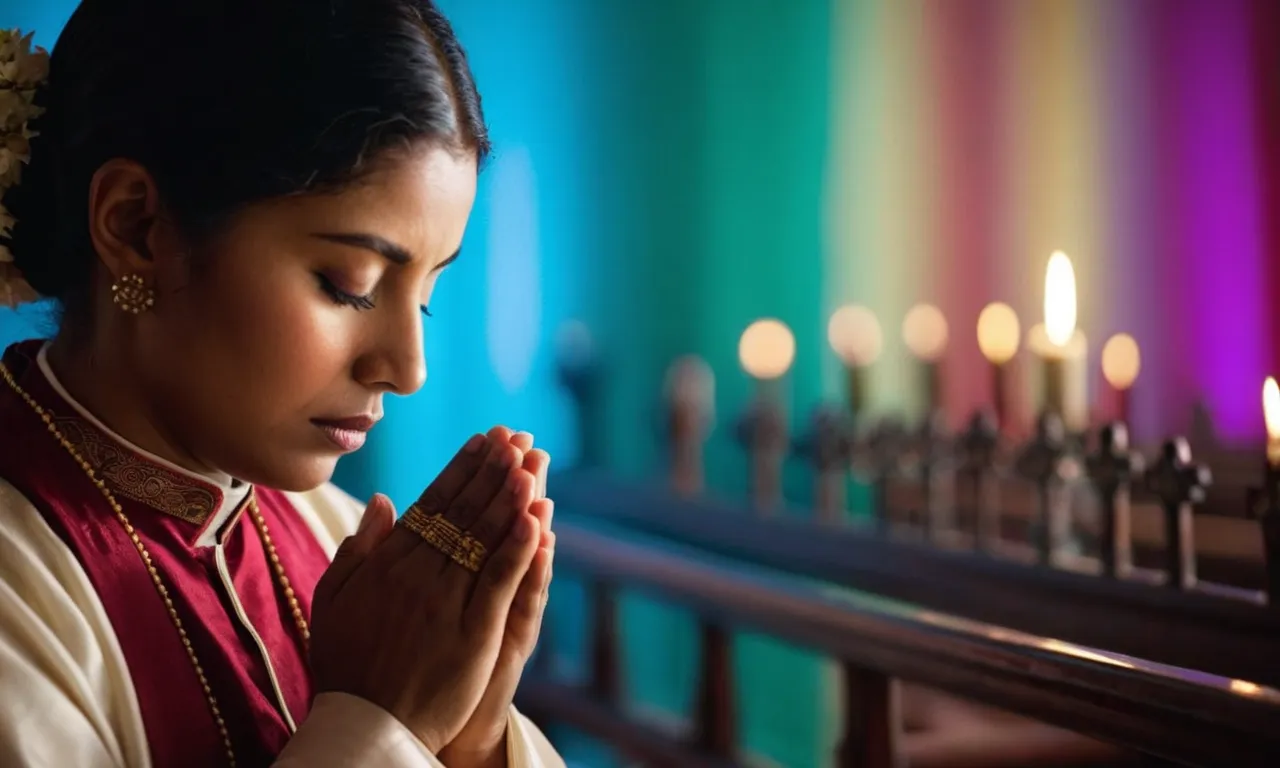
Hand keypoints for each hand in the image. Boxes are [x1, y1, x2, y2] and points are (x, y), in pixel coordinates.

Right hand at [310, 429, 540, 752]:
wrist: (365, 727)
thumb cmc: (346, 666)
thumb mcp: (333, 602)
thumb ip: (357, 550)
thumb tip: (381, 499)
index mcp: (387, 565)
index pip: (432, 505)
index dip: (460, 470)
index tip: (484, 441)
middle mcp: (418, 577)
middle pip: (462, 514)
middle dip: (491, 472)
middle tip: (516, 439)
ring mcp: (447, 604)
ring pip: (483, 540)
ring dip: (508, 499)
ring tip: (530, 463)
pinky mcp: (474, 635)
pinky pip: (499, 583)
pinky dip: (518, 550)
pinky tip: (536, 520)